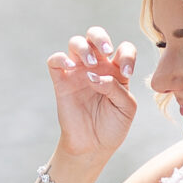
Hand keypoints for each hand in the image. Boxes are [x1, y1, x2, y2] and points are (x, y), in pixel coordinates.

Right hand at [47, 27, 135, 181]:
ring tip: (90, 64)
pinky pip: (55, 61)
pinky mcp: (61, 82)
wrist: (92, 147)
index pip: (124, 49)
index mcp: (116, 71)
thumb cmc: (112, 127)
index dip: (127, 55)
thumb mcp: (126, 108)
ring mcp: (77, 73)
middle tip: (106, 51)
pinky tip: (70, 67)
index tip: (127, 74)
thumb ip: (117, 88)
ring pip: (75, 43)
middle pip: (95, 36)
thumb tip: (94, 75)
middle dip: (100, 37)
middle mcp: (97, 67)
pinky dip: (60, 58)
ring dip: (84, 48)